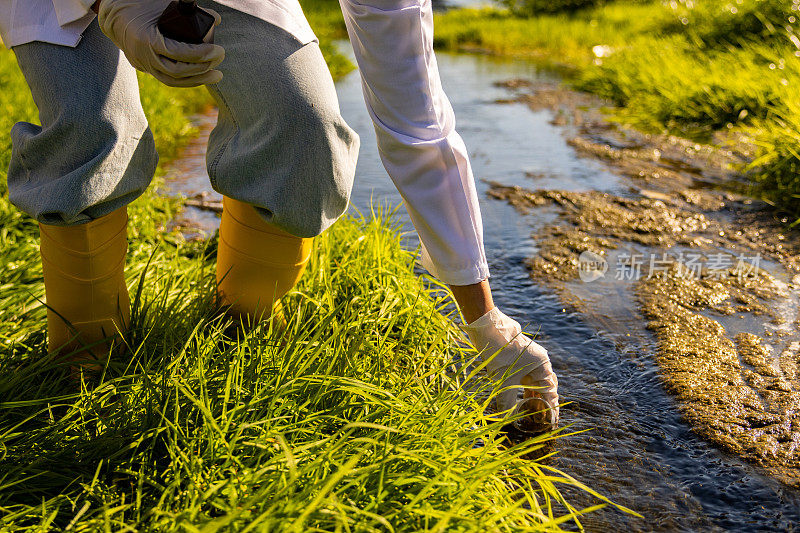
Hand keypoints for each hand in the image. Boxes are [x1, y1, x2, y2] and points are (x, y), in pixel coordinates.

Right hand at [97, 0, 223, 86]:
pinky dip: (185, 80)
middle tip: (220, 58)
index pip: (178, 53)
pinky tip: (201, 77)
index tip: (217, 50)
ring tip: (216, 75)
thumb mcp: (163, 2)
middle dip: (202, 68)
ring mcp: (142, 64)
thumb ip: (190, 9)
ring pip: (172, 81)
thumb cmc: (141, 4)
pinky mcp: (145, 68)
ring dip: (197, 80)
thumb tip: (217, 19)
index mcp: (145, 38)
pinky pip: (167, 79)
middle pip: (176, 72)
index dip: (200, 55)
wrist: (113, 14)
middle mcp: (143, 56)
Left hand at [462, 307, 558, 430]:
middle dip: (544, 404)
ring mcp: (530, 361)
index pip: (550, 392)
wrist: (489, 329)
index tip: (551, 422)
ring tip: (533, 414)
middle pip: (545, 387)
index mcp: (542, 365)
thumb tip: (507, 419)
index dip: (551, 408)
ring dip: (534, 398)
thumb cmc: (500, 352)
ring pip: (535, 383)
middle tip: (544, 421)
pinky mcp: (520, 361)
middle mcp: (539, 362)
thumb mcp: (503, 380)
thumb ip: (507, 400)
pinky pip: (526, 379)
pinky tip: (522, 401)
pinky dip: (525, 390)